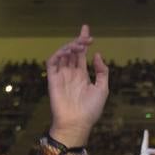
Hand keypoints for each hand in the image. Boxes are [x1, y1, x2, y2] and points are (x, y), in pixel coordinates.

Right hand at [47, 25, 108, 144]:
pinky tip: (67, 51)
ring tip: (80, 45)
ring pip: (63, 55)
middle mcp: (71, 74)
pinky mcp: (52, 79)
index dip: (83, 41)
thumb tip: (97, 54)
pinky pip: (52, 63)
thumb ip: (102, 71)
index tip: (87, 30)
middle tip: (87, 37)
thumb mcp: (102, 89)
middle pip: (72, 52)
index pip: (81, 54)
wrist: (77, 123)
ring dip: (70, 47)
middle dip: (78, 41)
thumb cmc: (91, 110)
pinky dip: (58, 54)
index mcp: (82, 75)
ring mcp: (61, 76)